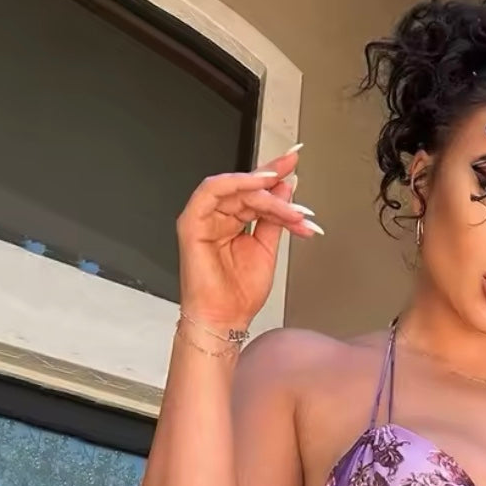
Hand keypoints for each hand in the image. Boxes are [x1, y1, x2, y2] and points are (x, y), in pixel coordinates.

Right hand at [175, 146, 321, 329]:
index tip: (294, 164)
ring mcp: (204, 218)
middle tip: (294, 182)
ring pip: (235, 189)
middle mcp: (219, 216)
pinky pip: (211, 191)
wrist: (225, 320)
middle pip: (246, 187)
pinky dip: (235, 184)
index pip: (255, 192)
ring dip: (264, 193)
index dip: (274, 176)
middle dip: (274, 182)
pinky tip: (258, 186)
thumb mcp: (267, 249)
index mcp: (234, 221)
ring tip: (286, 204)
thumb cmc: (240, 294)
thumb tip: (286, 189)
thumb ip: (275, 218)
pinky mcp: (192, 223)